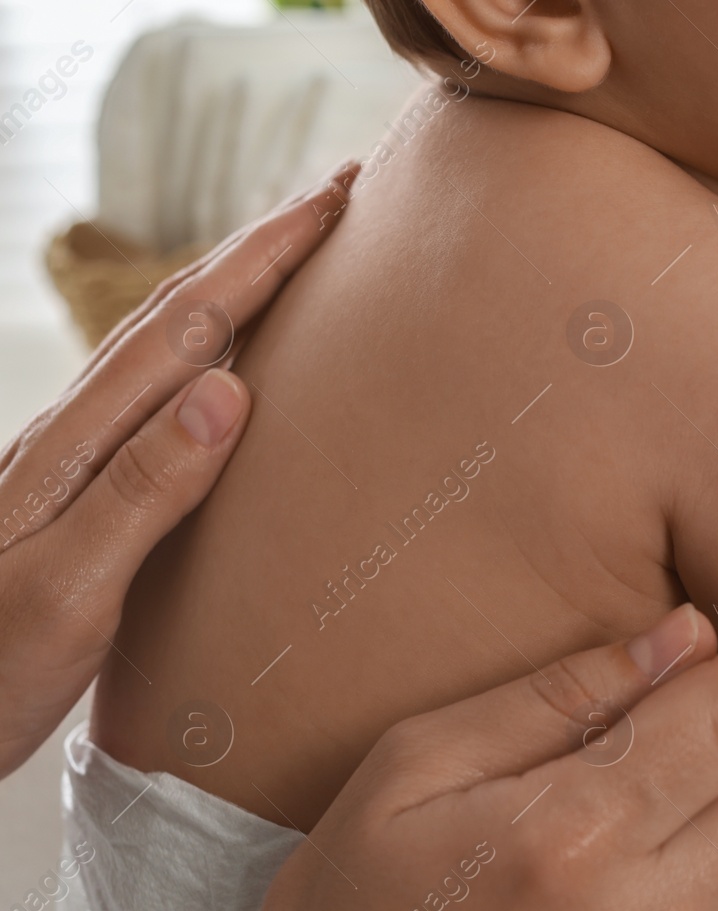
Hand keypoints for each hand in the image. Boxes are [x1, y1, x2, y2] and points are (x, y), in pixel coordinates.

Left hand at [0, 162, 356, 776]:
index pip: (189, 326)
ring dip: (235, 287)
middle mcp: (75, 434)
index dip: (263, 257)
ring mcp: (74, 459)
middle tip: (335, 198)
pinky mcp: (80, 490)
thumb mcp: (67, 591)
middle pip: (179, 312)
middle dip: (259, 247)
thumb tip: (228, 388)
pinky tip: (230, 363)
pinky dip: (210, 348)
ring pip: (167, 343)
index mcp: (77, 445)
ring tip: (296, 257)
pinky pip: (158, 391)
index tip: (331, 201)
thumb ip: (143, 490)